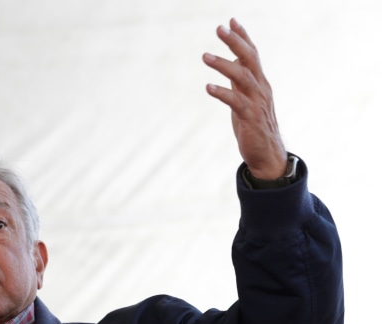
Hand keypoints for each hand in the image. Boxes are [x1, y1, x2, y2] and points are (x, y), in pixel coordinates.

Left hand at [203, 18, 287, 180]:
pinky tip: (208, 87)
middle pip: (249, 59)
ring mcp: (256, 103)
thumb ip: (240, 80)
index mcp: (259, 83)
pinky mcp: (250, 118)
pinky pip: (236, 102)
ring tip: (205, 56)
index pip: (252, 55)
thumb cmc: (254, 125)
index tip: (232, 20)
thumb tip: (231, 60)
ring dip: (223, 65)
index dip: (243, 37)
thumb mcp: (246, 99)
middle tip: (220, 28)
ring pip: (242, 77)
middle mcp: (260, 88)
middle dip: (235, 42)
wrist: (267, 154)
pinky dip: (222, 93)